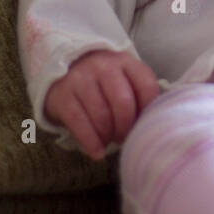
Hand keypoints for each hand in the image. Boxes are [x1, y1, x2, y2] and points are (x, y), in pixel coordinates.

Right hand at [43, 50, 160, 159]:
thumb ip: (139, 94)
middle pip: (123, 103)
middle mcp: (103, 66)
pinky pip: (79, 123)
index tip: (144, 125)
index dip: (148, 110)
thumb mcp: (124, 78)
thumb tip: (151, 124)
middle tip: (124, 137)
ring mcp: (81, 79)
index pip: (146, 85)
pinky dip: (91, 142)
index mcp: (125, 61)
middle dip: (126, 127)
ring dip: (108, 135)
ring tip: (110, 141)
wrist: (64, 70)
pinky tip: (97, 152)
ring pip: (101, 115)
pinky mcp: (62, 95)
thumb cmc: (103, 81)